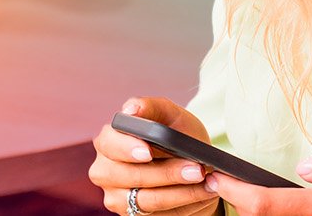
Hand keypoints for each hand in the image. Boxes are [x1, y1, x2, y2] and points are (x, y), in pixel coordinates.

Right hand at [89, 96, 220, 214]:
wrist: (192, 164)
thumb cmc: (176, 135)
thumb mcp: (171, 116)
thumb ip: (151, 107)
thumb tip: (131, 109)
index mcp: (109, 140)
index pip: (109, 144)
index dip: (126, 148)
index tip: (148, 151)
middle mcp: (106, 171)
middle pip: (129, 176)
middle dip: (166, 173)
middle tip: (196, 169)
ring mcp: (117, 197)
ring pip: (146, 200)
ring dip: (180, 192)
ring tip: (205, 181)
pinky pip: (159, 215)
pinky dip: (184, 204)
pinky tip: (203, 193)